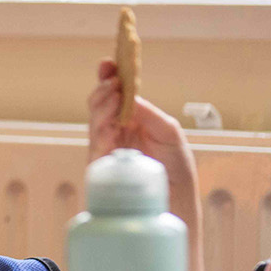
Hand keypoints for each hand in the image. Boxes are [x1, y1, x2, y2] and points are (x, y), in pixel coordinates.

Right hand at [88, 58, 200, 226]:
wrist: (177, 208)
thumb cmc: (177, 174)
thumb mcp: (170, 134)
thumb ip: (149, 114)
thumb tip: (128, 96)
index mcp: (132, 123)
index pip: (114, 96)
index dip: (109, 78)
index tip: (109, 63)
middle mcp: (116, 135)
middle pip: (99, 107)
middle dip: (103, 90)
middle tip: (112, 80)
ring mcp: (107, 152)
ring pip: (94, 123)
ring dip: (101, 107)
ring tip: (113, 94)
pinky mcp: (102, 171)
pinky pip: (94, 148)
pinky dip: (100, 134)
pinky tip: (109, 124)